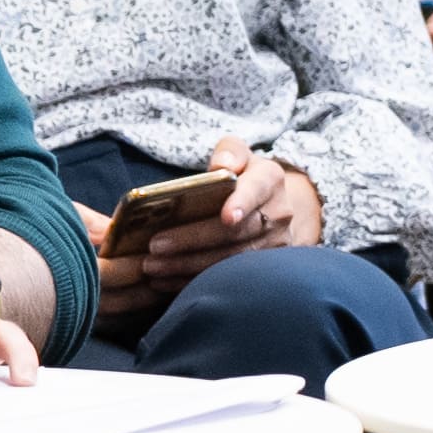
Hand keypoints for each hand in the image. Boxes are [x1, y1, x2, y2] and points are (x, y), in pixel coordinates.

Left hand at [116, 142, 313, 304]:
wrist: (271, 207)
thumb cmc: (242, 178)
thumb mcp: (238, 156)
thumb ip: (229, 152)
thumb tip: (222, 165)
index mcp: (270, 180)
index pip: (256, 190)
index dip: (242, 204)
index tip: (225, 216)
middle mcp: (279, 213)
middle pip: (237, 232)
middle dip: (194, 240)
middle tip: (155, 246)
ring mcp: (274, 244)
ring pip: (231, 259)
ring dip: (188, 265)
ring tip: (152, 266)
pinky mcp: (263, 269)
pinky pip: (227, 279)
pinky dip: (193, 281)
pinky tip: (165, 281)